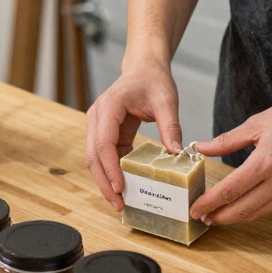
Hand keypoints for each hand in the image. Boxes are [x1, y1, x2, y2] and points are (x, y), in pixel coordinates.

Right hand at [85, 59, 182, 210]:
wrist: (144, 68)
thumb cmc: (153, 80)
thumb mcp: (166, 101)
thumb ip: (171, 127)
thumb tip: (178, 155)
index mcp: (109, 107)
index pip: (104, 143)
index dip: (110, 168)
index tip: (120, 187)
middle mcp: (97, 117)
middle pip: (93, 156)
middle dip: (104, 182)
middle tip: (118, 204)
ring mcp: (98, 126)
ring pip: (95, 160)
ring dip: (105, 181)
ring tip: (120, 202)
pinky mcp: (105, 133)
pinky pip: (105, 157)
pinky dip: (112, 173)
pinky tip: (124, 187)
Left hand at [190, 92, 271, 223]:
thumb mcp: (256, 123)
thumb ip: (227, 141)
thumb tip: (202, 148)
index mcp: (266, 161)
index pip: (230, 190)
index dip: (209, 203)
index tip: (195, 209)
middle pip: (242, 209)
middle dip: (219, 216)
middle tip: (202, 217)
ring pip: (258, 212)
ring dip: (236, 216)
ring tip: (218, 215)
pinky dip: (254, 209)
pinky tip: (242, 205)